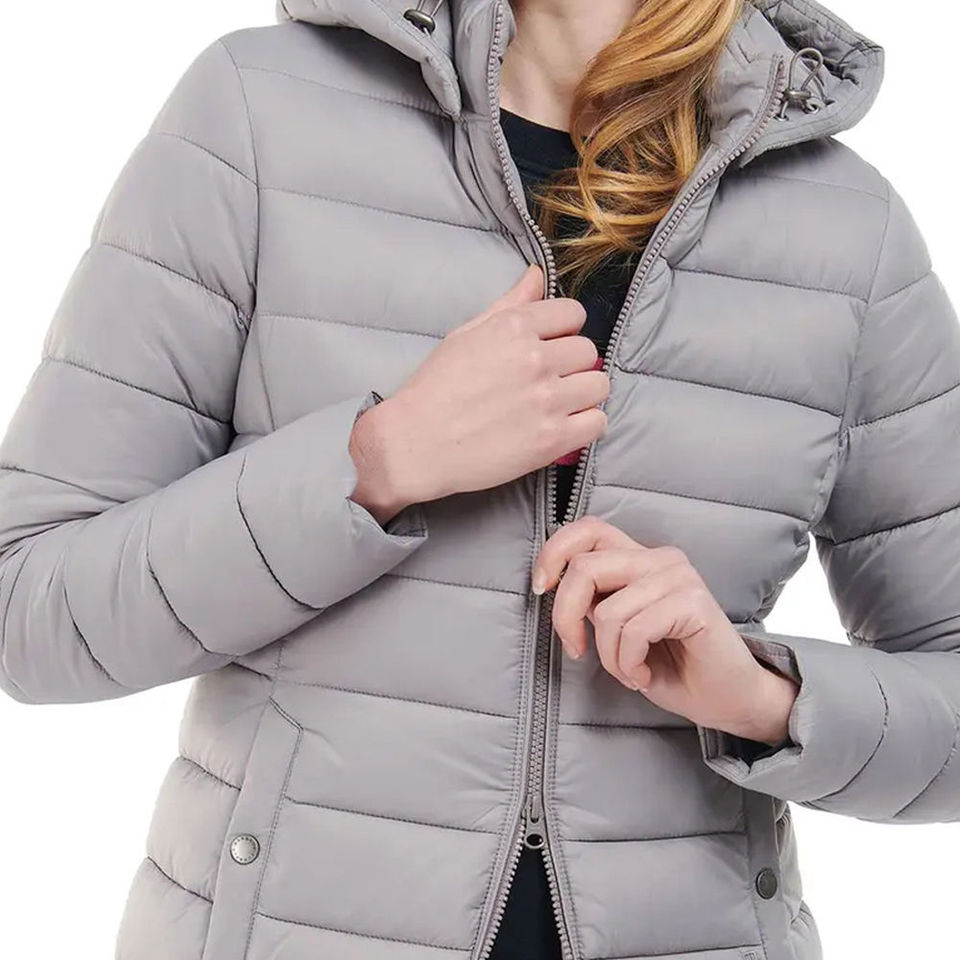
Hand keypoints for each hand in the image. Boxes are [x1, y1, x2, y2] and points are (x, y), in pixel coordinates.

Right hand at [348, 265, 609, 524]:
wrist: (415, 444)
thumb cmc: (434, 389)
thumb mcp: (466, 334)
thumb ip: (509, 305)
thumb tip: (537, 276)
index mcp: (514, 328)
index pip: (573, 314)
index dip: (563, 331)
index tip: (550, 346)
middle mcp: (535, 360)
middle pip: (588, 351)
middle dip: (572, 364)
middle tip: (549, 380)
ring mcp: (547, 401)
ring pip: (598, 386)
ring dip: (583, 394)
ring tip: (559, 404)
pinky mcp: (552, 439)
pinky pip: (597, 423)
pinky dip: (586, 425)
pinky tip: (564, 426)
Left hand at [532, 516, 798, 745]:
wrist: (727, 698)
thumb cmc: (671, 665)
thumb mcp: (617, 627)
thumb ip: (595, 601)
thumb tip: (553, 585)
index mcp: (639, 558)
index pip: (587, 529)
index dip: (553, 553)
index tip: (540, 589)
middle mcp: (660, 558)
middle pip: (584, 567)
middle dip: (566, 616)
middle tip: (577, 651)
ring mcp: (679, 577)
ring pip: (608, 611)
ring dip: (608, 656)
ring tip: (628, 671)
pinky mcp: (693, 602)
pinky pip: (634, 631)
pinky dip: (628, 664)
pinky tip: (644, 676)